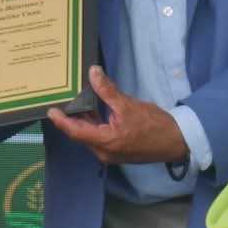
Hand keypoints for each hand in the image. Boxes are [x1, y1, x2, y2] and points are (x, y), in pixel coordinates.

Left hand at [45, 66, 189, 165]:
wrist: (176, 141)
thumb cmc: (155, 125)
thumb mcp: (128, 104)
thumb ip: (107, 90)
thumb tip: (93, 74)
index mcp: (105, 142)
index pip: (75, 131)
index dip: (61, 121)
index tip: (51, 111)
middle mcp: (104, 152)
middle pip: (80, 134)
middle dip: (71, 119)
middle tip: (62, 102)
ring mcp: (111, 154)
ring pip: (89, 136)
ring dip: (83, 121)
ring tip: (75, 104)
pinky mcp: (117, 151)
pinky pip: (99, 138)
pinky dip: (94, 126)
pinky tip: (93, 112)